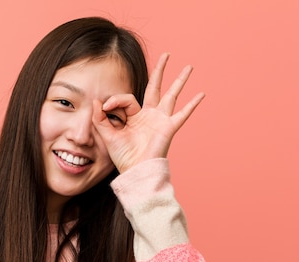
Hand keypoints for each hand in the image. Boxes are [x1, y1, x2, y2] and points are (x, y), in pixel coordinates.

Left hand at [93, 53, 204, 172]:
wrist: (135, 171)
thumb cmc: (122, 157)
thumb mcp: (107, 135)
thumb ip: (100, 119)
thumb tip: (96, 101)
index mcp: (134, 116)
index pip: (127, 98)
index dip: (115, 100)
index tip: (105, 107)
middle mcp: (149, 115)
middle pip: (155, 87)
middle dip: (160, 71)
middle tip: (166, 54)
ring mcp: (160, 120)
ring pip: (171, 95)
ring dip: (180, 80)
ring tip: (189, 67)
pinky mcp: (169, 128)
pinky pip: (182, 114)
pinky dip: (192, 105)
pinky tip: (202, 94)